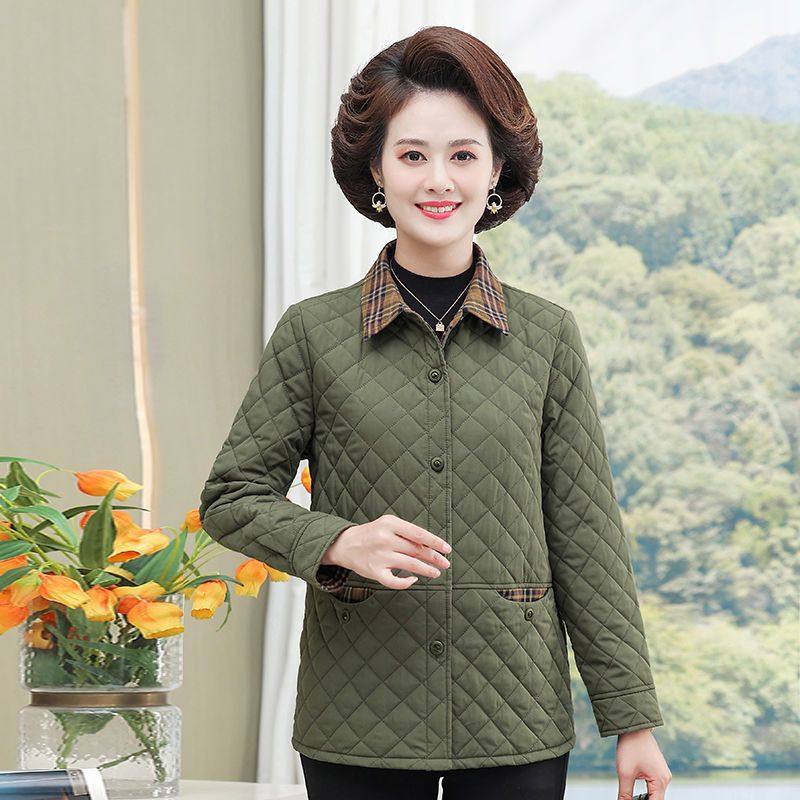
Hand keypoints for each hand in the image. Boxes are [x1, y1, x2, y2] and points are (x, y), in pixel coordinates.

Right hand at [323, 514, 451, 589]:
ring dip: (426, 570)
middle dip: (434, 558)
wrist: (345, 544)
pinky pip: (394, 581)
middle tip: (445, 563)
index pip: (419, 534)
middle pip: (416, 550)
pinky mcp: (374, 571)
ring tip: (436, 572)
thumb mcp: (388, 524)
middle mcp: (385, 539)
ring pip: (410, 565)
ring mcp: (379, 556)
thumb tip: (432, 546)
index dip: (435, 542)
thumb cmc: (372, 533)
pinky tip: (414, 579)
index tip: (447, 549)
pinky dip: (406, 582)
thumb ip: (407, 533)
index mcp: (390, 524)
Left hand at [616, 729, 670, 799]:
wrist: (634, 726)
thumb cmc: (630, 746)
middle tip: (628, 799)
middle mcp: (665, 778)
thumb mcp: (625, 772)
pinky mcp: (657, 769)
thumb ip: (625, 794)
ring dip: (644, 798)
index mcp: (660, 781)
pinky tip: (635, 793)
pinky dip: (645, 791)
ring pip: (654, 794)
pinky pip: (653, 785)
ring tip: (630, 797)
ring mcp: (662, 773)